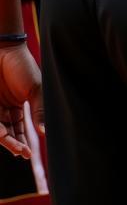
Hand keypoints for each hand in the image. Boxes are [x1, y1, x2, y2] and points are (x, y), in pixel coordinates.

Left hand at [0, 44, 42, 158]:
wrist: (4, 51)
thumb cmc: (22, 67)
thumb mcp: (35, 90)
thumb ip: (39, 111)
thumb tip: (45, 131)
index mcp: (20, 105)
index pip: (21, 128)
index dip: (24, 141)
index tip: (29, 153)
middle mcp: (5, 109)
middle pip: (9, 132)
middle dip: (16, 144)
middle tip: (23, 153)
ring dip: (7, 141)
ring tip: (17, 148)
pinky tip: (5, 136)